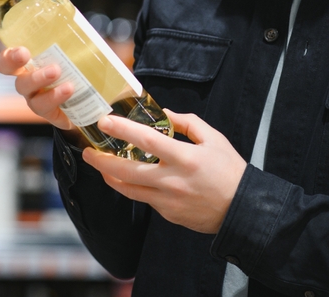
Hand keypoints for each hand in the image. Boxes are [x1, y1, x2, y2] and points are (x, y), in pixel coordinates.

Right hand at [0, 5, 76, 132]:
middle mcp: (24, 73)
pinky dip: (55, 96)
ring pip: (24, 87)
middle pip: (5, 66)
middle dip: (10, 58)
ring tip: (57, 71)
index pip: (5, 35)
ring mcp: (34, 94)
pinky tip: (69, 88)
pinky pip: (44, 106)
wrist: (97, 99)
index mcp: (28, 54)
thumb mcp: (75, 42)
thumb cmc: (78, 66)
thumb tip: (54, 3)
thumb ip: (62, 24)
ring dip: (38, 78)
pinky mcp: (48, 111)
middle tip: (23, 52)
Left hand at [82, 109, 247, 233]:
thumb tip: (163, 114)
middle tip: (87, 151)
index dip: (122, 130)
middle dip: (101, 161)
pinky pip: (144, 199)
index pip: (146, 141)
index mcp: (185, 158)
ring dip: (110, 177)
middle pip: (126, 172)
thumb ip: (187, 123)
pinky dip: (133, 188)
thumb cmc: (229, 170)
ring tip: (100, 166)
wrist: (242, 209)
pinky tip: (128, 178)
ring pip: (128, 190)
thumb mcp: (213, 139)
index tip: (104, 121)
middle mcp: (172, 181)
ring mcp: (167, 201)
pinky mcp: (167, 214)